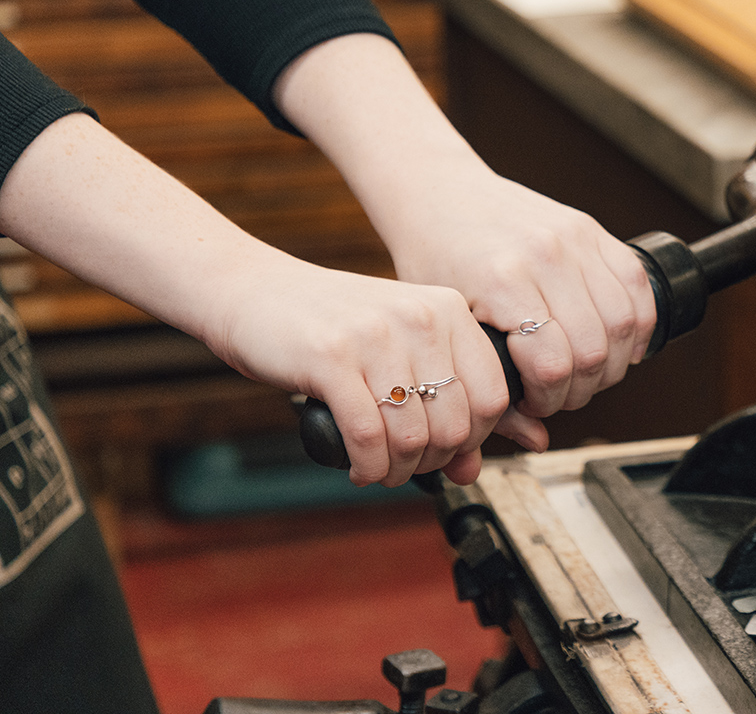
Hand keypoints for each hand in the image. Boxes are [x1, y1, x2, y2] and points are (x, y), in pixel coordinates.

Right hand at [0, 111, 512, 486]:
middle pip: (455, 424)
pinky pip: (367, 437)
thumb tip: (470, 471)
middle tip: (407, 465)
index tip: (447, 450)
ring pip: (413, 436)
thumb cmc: (332, 326)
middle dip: (433, 461)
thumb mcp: (398, 351)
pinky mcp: (330, 359)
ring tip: (379, 468)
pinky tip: (358, 467)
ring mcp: (376, 337)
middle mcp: (421, 318)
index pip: (493, 396)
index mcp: (448, 310)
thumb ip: (440, 402)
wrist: (254, 292)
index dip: (473, 438)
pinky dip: (366, 467)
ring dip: (397, 470)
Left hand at [381, 169, 656, 441]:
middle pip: (595, 349)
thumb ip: (491, 388)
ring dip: (614, 361)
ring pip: (626, 322)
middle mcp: (544, 255)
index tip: (534, 402)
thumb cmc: (435, 259)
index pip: (554, 364)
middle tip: (559, 392)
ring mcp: (573, 238)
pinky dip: (637, 324)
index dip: (550, 399)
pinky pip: (638, 286)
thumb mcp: (450, 328)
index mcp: (501, 280)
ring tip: (586, 370)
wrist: (440, 194)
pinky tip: (618, 342)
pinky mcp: (592, 229)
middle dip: (582, 387)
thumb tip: (535, 440)